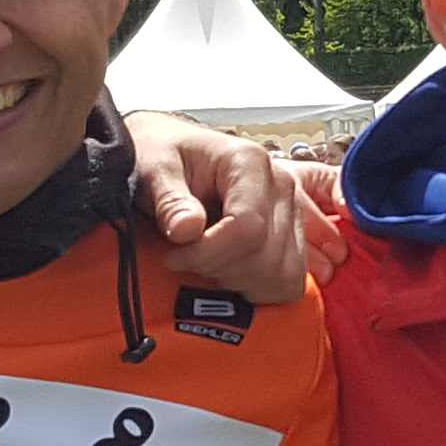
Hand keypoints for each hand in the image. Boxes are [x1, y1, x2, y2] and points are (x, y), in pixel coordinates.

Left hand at [128, 117, 333, 299]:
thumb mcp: (154, 170)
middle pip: (267, 256)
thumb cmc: (162, 158)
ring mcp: (291, 211)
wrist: (171, 157)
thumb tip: (187, 230)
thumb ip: (169, 200)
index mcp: (249, 162)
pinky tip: (230, 275)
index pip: (248, 227)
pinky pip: (291, 281)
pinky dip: (261, 289)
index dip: (208, 253)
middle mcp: (280, 185)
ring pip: (284, 274)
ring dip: (241, 282)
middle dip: (220, 270)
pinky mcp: (292, 235)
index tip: (174, 255)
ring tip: (208, 265)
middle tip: (186, 259)